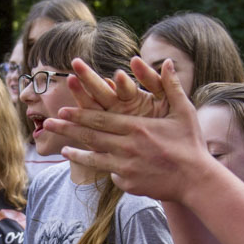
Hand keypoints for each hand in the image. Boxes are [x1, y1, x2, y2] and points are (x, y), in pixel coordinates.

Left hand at [45, 58, 210, 203]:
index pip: (101, 118)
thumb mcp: (183, 111)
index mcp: (136, 126)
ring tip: (61, 147)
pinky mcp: (128, 182)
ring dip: (75, 151)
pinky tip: (85, 163)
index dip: (79, 114)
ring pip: (94, 156)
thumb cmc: (191, 143)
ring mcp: (126, 166)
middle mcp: (127, 146)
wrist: (196, 179)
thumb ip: (171, 86)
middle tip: (48, 124)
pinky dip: (97, 166)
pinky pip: (109, 172)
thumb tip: (168, 61)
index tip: (62, 111)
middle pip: (91, 135)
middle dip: (67, 129)